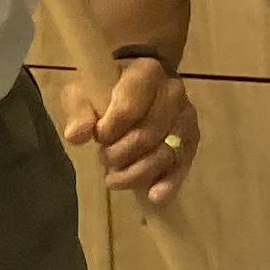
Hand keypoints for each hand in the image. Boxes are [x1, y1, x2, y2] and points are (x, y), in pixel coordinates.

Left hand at [69, 55, 199, 204]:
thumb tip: (77, 136)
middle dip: (121, 155)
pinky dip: (169, 182)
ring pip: (165, 153)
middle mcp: (173, 92)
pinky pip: (183, 164)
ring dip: (137, 173)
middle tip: (104, 159)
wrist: (141, 81)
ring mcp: (186, 116)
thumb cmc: (107, 87)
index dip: (111, 130)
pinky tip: (154, 196)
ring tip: (114, 180)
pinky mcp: (193, 138)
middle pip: (148, 135)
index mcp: (146, 73)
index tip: (98, 138)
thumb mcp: (84, 91)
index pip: (130, 108)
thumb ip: (79, 111)